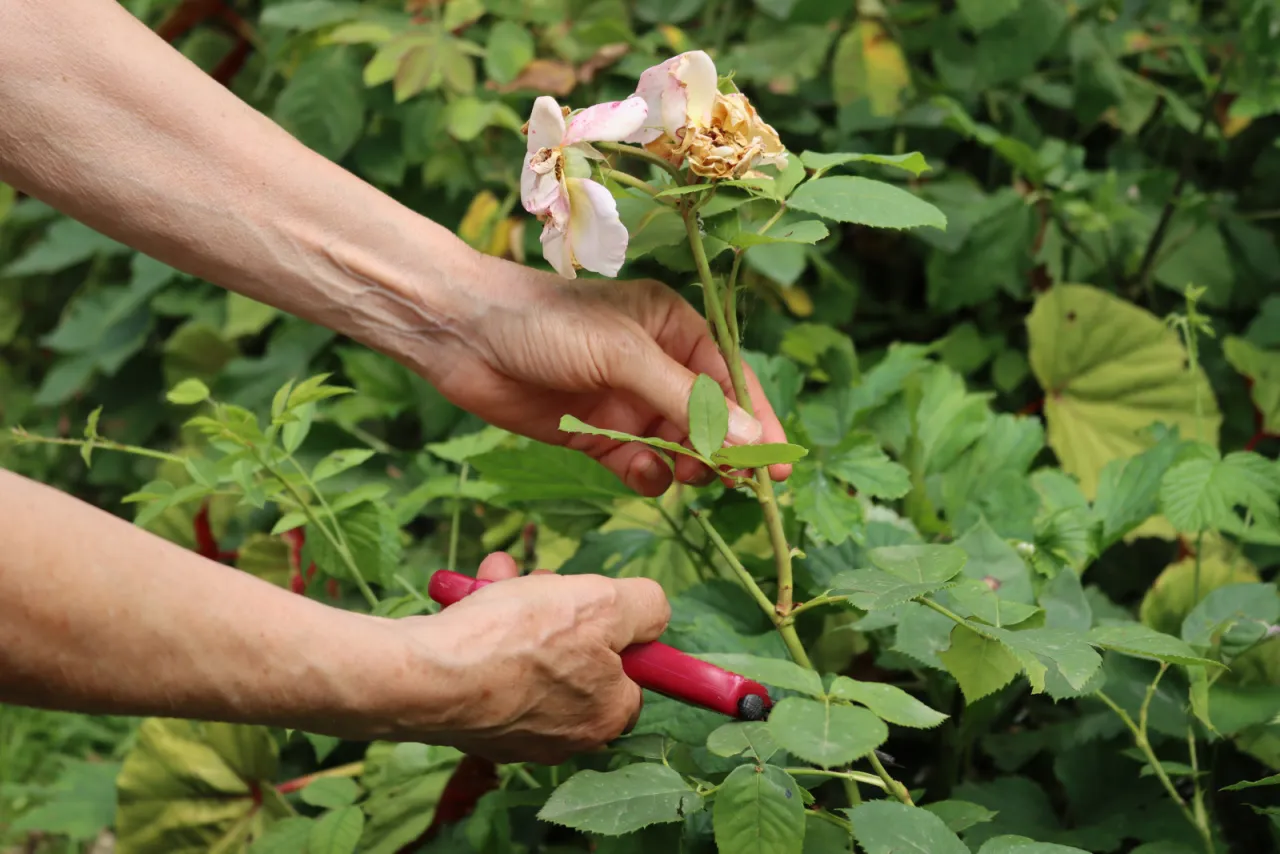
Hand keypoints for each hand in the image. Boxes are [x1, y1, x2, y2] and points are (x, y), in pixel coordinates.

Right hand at [392, 554, 668, 763]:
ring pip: (530, 652)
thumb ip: (645, 607)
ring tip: (494, 578)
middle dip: (556, 606)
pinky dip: (484, 627)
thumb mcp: (603, 603)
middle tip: (539, 582)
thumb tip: (655, 612)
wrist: (423, 678)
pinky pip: (492, 664)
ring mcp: (514, 732)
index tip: (593, 604)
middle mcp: (565, 736)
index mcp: (606, 718)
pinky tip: (469, 599)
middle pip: (577, 655)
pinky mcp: (472, 721)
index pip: (633, 673)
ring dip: (517, 604)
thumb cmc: (518, 642)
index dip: (615, 629)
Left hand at [416, 257, 791, 496]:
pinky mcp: (593, 435)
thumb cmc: (546, 322)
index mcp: (672, 329)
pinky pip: (637, 464)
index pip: (731, 380)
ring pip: (677, 447)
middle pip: (709, 419)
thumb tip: (750, 442)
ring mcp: (624, 402)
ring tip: (686, 474)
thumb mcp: (624, 354)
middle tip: (733, 483)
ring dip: (686, 465)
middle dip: (723, 451)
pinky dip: (645, 474)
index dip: (756, 423)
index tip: (775, 468)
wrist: (462, 335)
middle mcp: (654, 366)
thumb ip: (686, 401)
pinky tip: (638, 472)